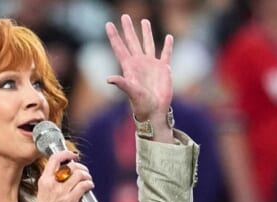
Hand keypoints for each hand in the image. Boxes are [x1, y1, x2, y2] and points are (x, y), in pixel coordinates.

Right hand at [30, 151, 94, 201]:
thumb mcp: (43, 194)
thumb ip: (52, 184)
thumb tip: (65, 176)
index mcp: (44, 181)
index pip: (54, 159)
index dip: (66, 153)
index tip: (72, 155)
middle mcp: (52, 184)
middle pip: (70, 166)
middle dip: (81, 167)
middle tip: (83, 171)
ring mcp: (62, 191)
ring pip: (79, 174)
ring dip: (87, 175)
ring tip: (88, 179)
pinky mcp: (70, 199)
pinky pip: (84, 185)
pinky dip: (89, 184)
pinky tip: (89, 186)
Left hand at [105, 14, 173, 140]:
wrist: (155, 112)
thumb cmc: (141, 105)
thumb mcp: (131, 93)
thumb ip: (122, 84)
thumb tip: (108, 79)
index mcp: (129, 67)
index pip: (120, 47)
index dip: (114, 36)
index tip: (108, 24)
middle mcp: (139, 63)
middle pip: (132, 41)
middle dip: (128, 29)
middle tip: (125, 16)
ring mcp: (151, 65)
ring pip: (148, 44)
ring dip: (146, 33)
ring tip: (144, 21)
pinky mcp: (163, 69)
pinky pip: (166, 54)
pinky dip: (167, 46)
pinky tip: (168, 37)